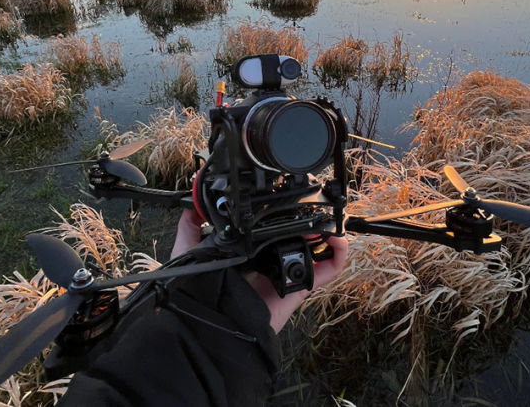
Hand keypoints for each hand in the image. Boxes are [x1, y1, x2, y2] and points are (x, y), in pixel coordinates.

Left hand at [171, 211, 348, 333]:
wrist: (215, 324)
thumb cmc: (200, 291)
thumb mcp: (191, 253)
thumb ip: (191, 230)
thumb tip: (191, 206)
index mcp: (248, 259)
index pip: (271, 237)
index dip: (284, 223)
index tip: (290, 206)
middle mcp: (269, 267)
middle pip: (298, 243)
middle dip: (309, 227)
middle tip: (312, 211)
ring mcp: (287, 278)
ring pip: (316, 256)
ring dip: (326, 237)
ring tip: (328, 223)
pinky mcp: (299, 290)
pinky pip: (325, 274)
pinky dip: (338, 257)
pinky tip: (338, 241)